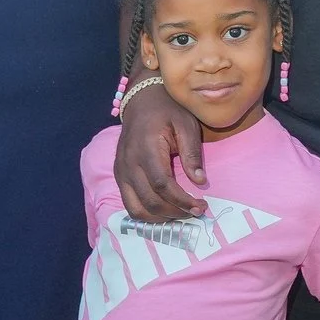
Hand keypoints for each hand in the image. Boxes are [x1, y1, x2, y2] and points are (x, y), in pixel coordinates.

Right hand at [113, 81, 204, 221]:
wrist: (141, 100)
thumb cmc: (168, 110)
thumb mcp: (186, 124)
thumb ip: (191, 153)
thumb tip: (200, 181)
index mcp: (146, 148)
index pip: (162, 185)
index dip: (181, 201)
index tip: (200, 207)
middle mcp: (128, 163)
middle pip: (149, 201)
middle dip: (175, 212)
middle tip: (196, 212)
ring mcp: (120, 171)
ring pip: (136, 208)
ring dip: (160, 218)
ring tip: (181, 214)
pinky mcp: (119, 176)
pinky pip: (129, 203)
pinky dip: (147, 213)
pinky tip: (165, 211)